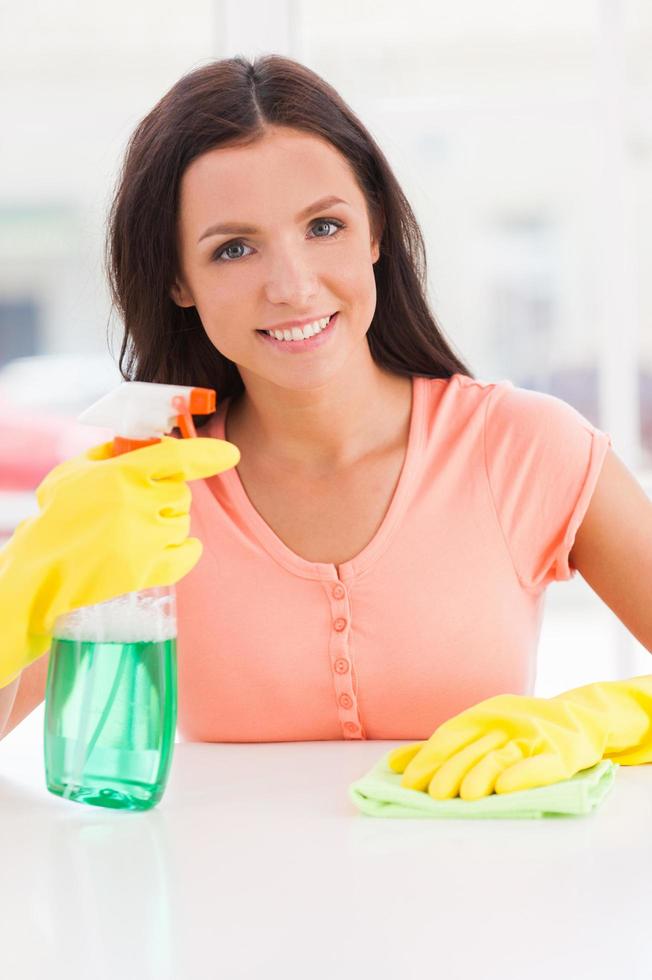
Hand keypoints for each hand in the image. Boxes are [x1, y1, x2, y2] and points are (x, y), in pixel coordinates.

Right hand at [0, 435, 239, 686]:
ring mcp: (145, 540)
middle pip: (181, 493)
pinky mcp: (149, 571)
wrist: (40, 575)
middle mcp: (136, 505)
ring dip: (168, 522)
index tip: (230, 454)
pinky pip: (189, 553)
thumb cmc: (55, 520)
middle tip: (138, 506)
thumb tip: (144, 442)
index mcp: (120, 475)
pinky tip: (172, 547)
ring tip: (136, 531)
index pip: (177, 457)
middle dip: (166, 496)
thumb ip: (110, 453)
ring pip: (183, 521)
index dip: (208, 453)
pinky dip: (186, 549)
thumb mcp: (73, 473)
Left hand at [387, 690, 617, 800]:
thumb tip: (393, 764)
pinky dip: (521, 775)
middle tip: (434, 794)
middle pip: (473, 748)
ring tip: (466, 796)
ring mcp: (532, 738)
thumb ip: (441, 749)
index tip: (410, 782)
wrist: (580, 720)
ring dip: (482, 774)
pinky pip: (539, 765)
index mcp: (484, 716)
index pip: (450, 735)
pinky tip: (505, 789)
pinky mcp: (560, 755)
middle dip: (452, 770)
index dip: (429, 757)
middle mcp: (505, 723)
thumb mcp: (481, 732)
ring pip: (501, 756)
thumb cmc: (522, 732)